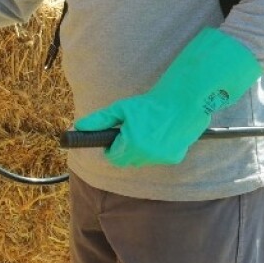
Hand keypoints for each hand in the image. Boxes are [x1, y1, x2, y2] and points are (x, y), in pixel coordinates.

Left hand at [74, 28, 263, 166]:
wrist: (183, 101)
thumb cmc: (150, 104)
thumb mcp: (121, 109)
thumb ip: (100, 120)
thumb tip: (80, 127)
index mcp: (131, 144)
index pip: (113, 157)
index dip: (111, 148)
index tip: (114, 138)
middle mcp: (147, 155)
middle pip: (127, 161)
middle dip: (124, 149)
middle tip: (130, 132)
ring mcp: (162, 158)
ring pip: (143, 160)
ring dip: (140, 151)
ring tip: (147, 130)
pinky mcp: (175, 157)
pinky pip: (158, 158)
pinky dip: (156, 150)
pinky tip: (161, 134)